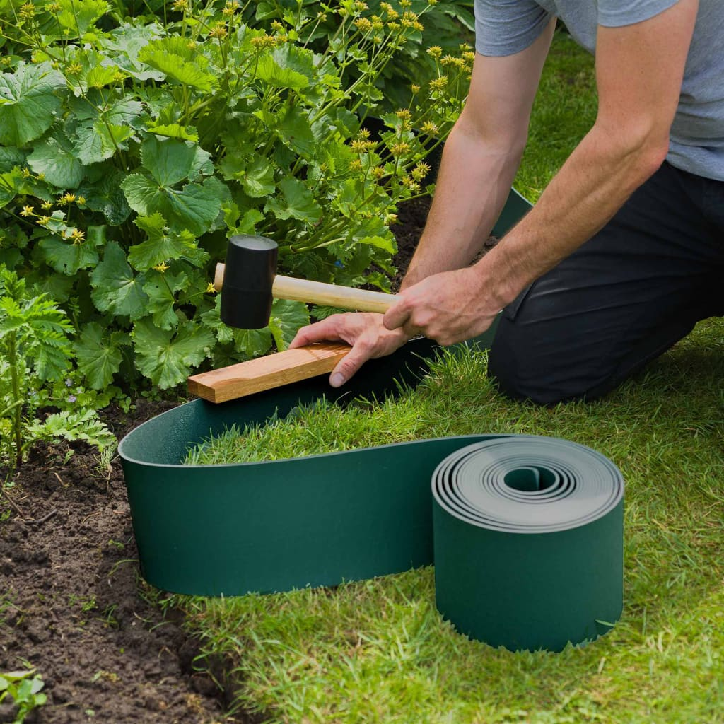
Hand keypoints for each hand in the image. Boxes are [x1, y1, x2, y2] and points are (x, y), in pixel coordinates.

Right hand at [289, 313, 410, 386]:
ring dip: (314, 353)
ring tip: (309, 369)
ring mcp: (342, 329)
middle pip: (311, 338)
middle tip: (297, 368)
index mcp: (334, 325)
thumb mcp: (367, 349)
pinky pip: (331, 344)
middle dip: (302, 351)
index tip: (287, 360)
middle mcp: (335, 325)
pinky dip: (325, 353)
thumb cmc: (386, 332)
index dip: (294, 346)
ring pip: (321, 341)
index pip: (306, 334)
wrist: (403, 323)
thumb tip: (334, 382)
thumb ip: (350, 364)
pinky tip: (329, 364)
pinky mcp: (349, 335)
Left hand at [383, 267, 498, 344]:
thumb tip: (397, 306)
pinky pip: (440, 338)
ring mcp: (433, 333)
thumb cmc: (456, 282)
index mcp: (411, 303)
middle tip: (430, 312)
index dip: (394, 319)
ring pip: (426, 333)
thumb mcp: (427, 284)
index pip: (388, 321)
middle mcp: (419, 320)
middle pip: (407, 329)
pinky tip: (456, 319)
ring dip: (433, 326)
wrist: (485, 289)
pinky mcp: (446, 341)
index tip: (398, 318)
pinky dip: (446, 331)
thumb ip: (410, 298)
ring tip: (448, 312)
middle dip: (414, 323)